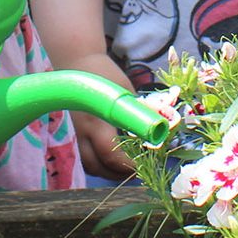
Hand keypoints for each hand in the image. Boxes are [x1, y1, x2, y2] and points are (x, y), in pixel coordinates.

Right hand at [64, 51, 136, 180]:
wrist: (76, 63)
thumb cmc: (103, 73)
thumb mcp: (125, 88)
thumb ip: (139, 109)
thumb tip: (161, 126)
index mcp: (97, 119)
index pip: (110, 153)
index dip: (127, 165)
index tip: (144, 164)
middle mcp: (84, 131)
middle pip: (97, 166)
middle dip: (117, 174)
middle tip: (137, 172)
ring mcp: (77, 133)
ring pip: (89, 164)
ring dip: (108, 172)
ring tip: (127, 169)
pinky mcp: (76, 133)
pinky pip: (86, 156)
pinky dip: (100, 164)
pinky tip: (113, 160)